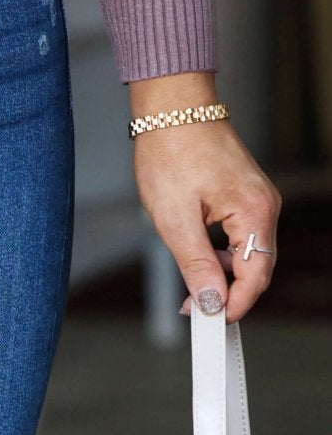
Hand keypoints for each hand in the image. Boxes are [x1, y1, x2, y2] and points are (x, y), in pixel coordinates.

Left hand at [129, 72, 280, 323]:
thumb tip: (210, 301)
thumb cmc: (172, 152)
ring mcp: (257, 199)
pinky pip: (241, 237)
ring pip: (248, 254)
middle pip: (257, 268)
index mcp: (255, 210)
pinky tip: (199, 259)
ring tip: (190, 286)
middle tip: (194, 310)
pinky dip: (223, 255)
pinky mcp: (245, 196)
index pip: (257, 275)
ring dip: (224, 275)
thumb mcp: (176, 219)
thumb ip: (197, 265)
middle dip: (228, 293)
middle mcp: (264, 205)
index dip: (236, 305)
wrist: (171, 110)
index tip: (212, 324)